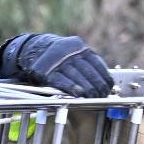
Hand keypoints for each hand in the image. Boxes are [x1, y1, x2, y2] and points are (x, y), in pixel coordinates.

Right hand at [0, 33, 114, 96]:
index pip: (96, 62)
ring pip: (77, 76)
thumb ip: (86, 62)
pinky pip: (62, 81)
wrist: (34, 51)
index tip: (109, 87)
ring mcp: (58, 61)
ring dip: (87, 89)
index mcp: (79, 46)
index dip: (104, 76)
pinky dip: (71, 88)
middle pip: (88, 70)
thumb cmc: (58, 57)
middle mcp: (69, 51)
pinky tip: (79, 94)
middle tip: (102, 95)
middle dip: (97, 85)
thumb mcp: (73, 53)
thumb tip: (104, 80)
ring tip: (94, 98)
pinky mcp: (47, 71)